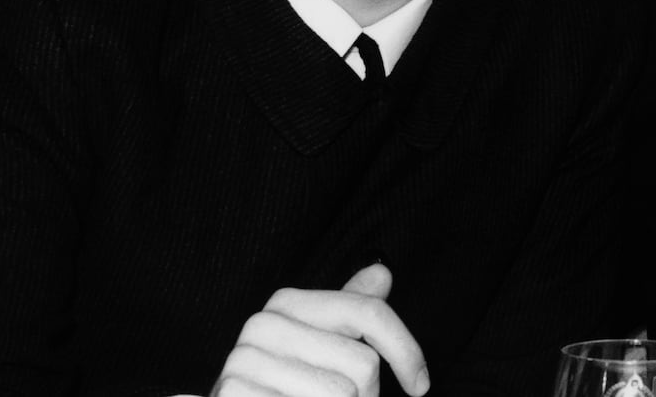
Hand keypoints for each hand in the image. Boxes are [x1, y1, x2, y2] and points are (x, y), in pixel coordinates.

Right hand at [211, 264, 430, 396]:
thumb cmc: (288, 383)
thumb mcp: (321, 342)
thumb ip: (349, 309)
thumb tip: (382, 273)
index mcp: (287, 302)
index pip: (368, 313)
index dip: (405, 350)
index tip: (420, 385)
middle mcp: (263, 324)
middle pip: (362, 363)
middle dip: (365, 395)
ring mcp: (244, 360)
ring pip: (342, 394)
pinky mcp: (235, 393)